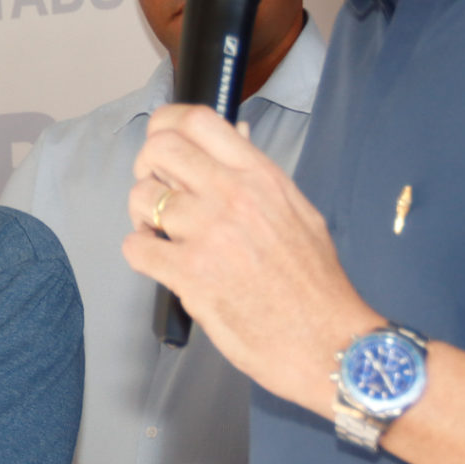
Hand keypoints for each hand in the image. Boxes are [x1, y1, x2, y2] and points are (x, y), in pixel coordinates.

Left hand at [124, 104, 377, 414]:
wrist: (327, 342)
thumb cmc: (316, 285)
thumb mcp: (300, 213)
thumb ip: (260, 176)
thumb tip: (236, 135)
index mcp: (261, 177)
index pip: (197, 120)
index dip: (167, 124)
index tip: (162, 145)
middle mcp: (233, 196)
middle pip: (159, 150)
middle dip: (147, 169)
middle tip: (157, 192)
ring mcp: (209, 234)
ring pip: (141, 198)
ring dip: (143, 216)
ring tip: (162, 234)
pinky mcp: (190, 275)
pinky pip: (136, 248)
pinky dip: (141, 253)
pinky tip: (162, 262)